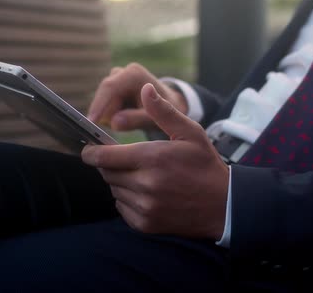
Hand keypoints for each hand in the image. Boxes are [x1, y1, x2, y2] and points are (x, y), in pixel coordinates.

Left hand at [82, 84, 228, 239]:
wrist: (223, 206)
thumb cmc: (205, 165)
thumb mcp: (190, 133)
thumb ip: (163, 111)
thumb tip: (145, 88)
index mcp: (152, 158)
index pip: (104, 156)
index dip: (91, 152)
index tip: (88, 149)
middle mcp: (146, 184)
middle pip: (106, 173)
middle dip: (109, 164)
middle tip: (124, 159)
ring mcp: (145, 206)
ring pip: (114, 189)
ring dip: (119, 181)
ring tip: (141, 175)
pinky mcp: (146, 223)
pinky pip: (121, 207)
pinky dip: (126, 199)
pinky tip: (145, 192)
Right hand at [87, 63, 187, 130]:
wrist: (172, 105)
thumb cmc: (167, 111)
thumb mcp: (155, 118)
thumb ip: (136, 119)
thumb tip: (115, 122)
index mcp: (133, 74)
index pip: (110, 88)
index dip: (98, 104)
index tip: (91, 121)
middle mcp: (122, 73)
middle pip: (103, 95)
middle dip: (104, 113)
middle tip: (107, 132)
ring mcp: (116, 80)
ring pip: (103, 102)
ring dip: (109, 116)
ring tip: (128, 123)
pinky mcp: (113, 89)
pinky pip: (105, 105)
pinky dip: (110, 116)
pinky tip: (124, 120)